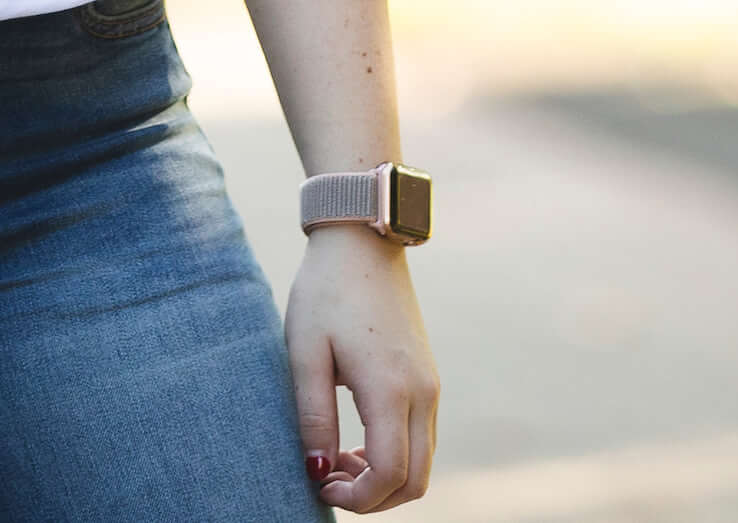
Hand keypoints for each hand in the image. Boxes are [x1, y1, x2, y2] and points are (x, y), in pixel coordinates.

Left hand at [284, 224, 435, 509]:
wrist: (363, 240)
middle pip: (416, 481)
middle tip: (330, 481)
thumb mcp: (305, 353)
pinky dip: (396, 456)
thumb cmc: (325, 293)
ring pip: (424, 463)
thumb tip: (318, 472)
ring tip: (338, 459)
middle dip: (375, 499)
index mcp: (391, 388)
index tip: (320, 486)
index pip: (389, 474)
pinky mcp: (429, 377)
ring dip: (385, 478)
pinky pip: (423, 437)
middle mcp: (422, 392)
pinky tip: (357, 440)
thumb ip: (313, 417)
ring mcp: (431, 384)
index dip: (357, 497)